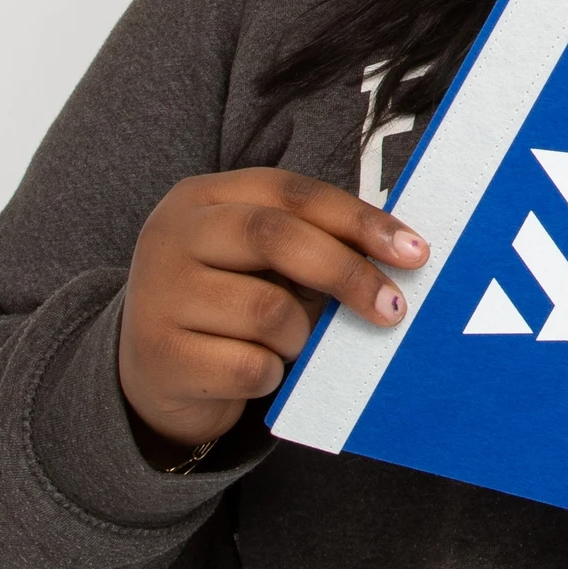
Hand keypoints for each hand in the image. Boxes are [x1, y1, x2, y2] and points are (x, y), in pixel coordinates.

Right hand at [120, 168, 427, 457]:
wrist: (153, 373)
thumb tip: (401, 256)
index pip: (293, 193)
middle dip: (347, 273)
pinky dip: (271, 375)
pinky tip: (255, 372)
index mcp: (205, 197)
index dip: (359, 220)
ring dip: (299, 337)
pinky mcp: (158, 354)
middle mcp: (172, 234)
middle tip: (394, 309)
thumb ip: (314, 246)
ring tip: (286, 344)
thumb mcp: (261, 262)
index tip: (414, 252)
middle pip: (276, 237)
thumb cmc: (229, 305)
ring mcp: (158, 293)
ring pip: (268, 312)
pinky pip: (249, 366)